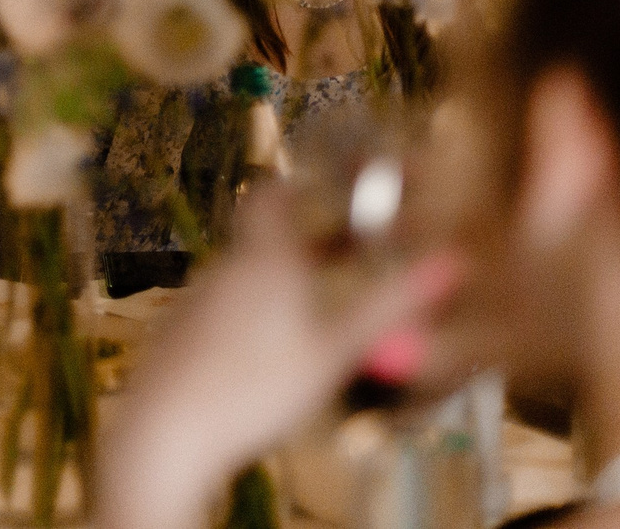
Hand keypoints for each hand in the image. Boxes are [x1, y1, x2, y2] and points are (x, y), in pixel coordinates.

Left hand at [96, 183, 462, 528]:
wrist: (167, 433)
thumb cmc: (257, 388)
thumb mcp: (335, 351)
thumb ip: (389, 307)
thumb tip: (453, 263)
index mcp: (263, 257)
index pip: (272, 193)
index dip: (303, 186)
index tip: (338, 192)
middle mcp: (225, 267)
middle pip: (267, 239)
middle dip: (310, 246)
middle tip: (353, 259)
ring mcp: (197, 299)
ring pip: (247, 278)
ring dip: (282, 284)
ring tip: (320, 313)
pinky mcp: (179, 333)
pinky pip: (224, 310)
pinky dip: (252, 317)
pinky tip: (271, 355)